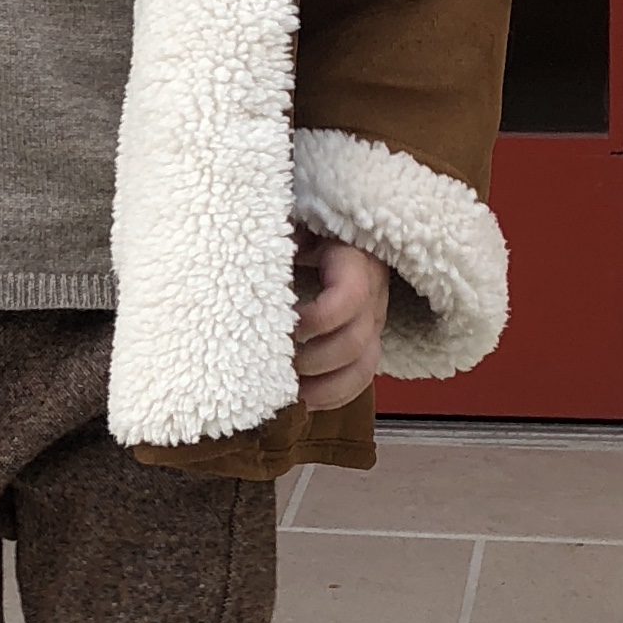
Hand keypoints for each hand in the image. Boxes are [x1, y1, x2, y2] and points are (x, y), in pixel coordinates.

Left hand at [293, 233, 389, 409]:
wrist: (341, 233)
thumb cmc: (313, 225)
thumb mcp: (300, 219)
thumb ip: (281, 232)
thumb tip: (248, 244)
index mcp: (356, 261)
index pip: (349, 298)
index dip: (317, 319)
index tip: (285, 325)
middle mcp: (373, 295)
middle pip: (355, 341)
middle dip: (313, 360)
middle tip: (276, 364)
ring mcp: (374, 322)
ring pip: (363, 367)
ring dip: (324, 387)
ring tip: (288, 395)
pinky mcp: (368, 342)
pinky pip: (362, 379)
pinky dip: (334, 397)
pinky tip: (303, 403)